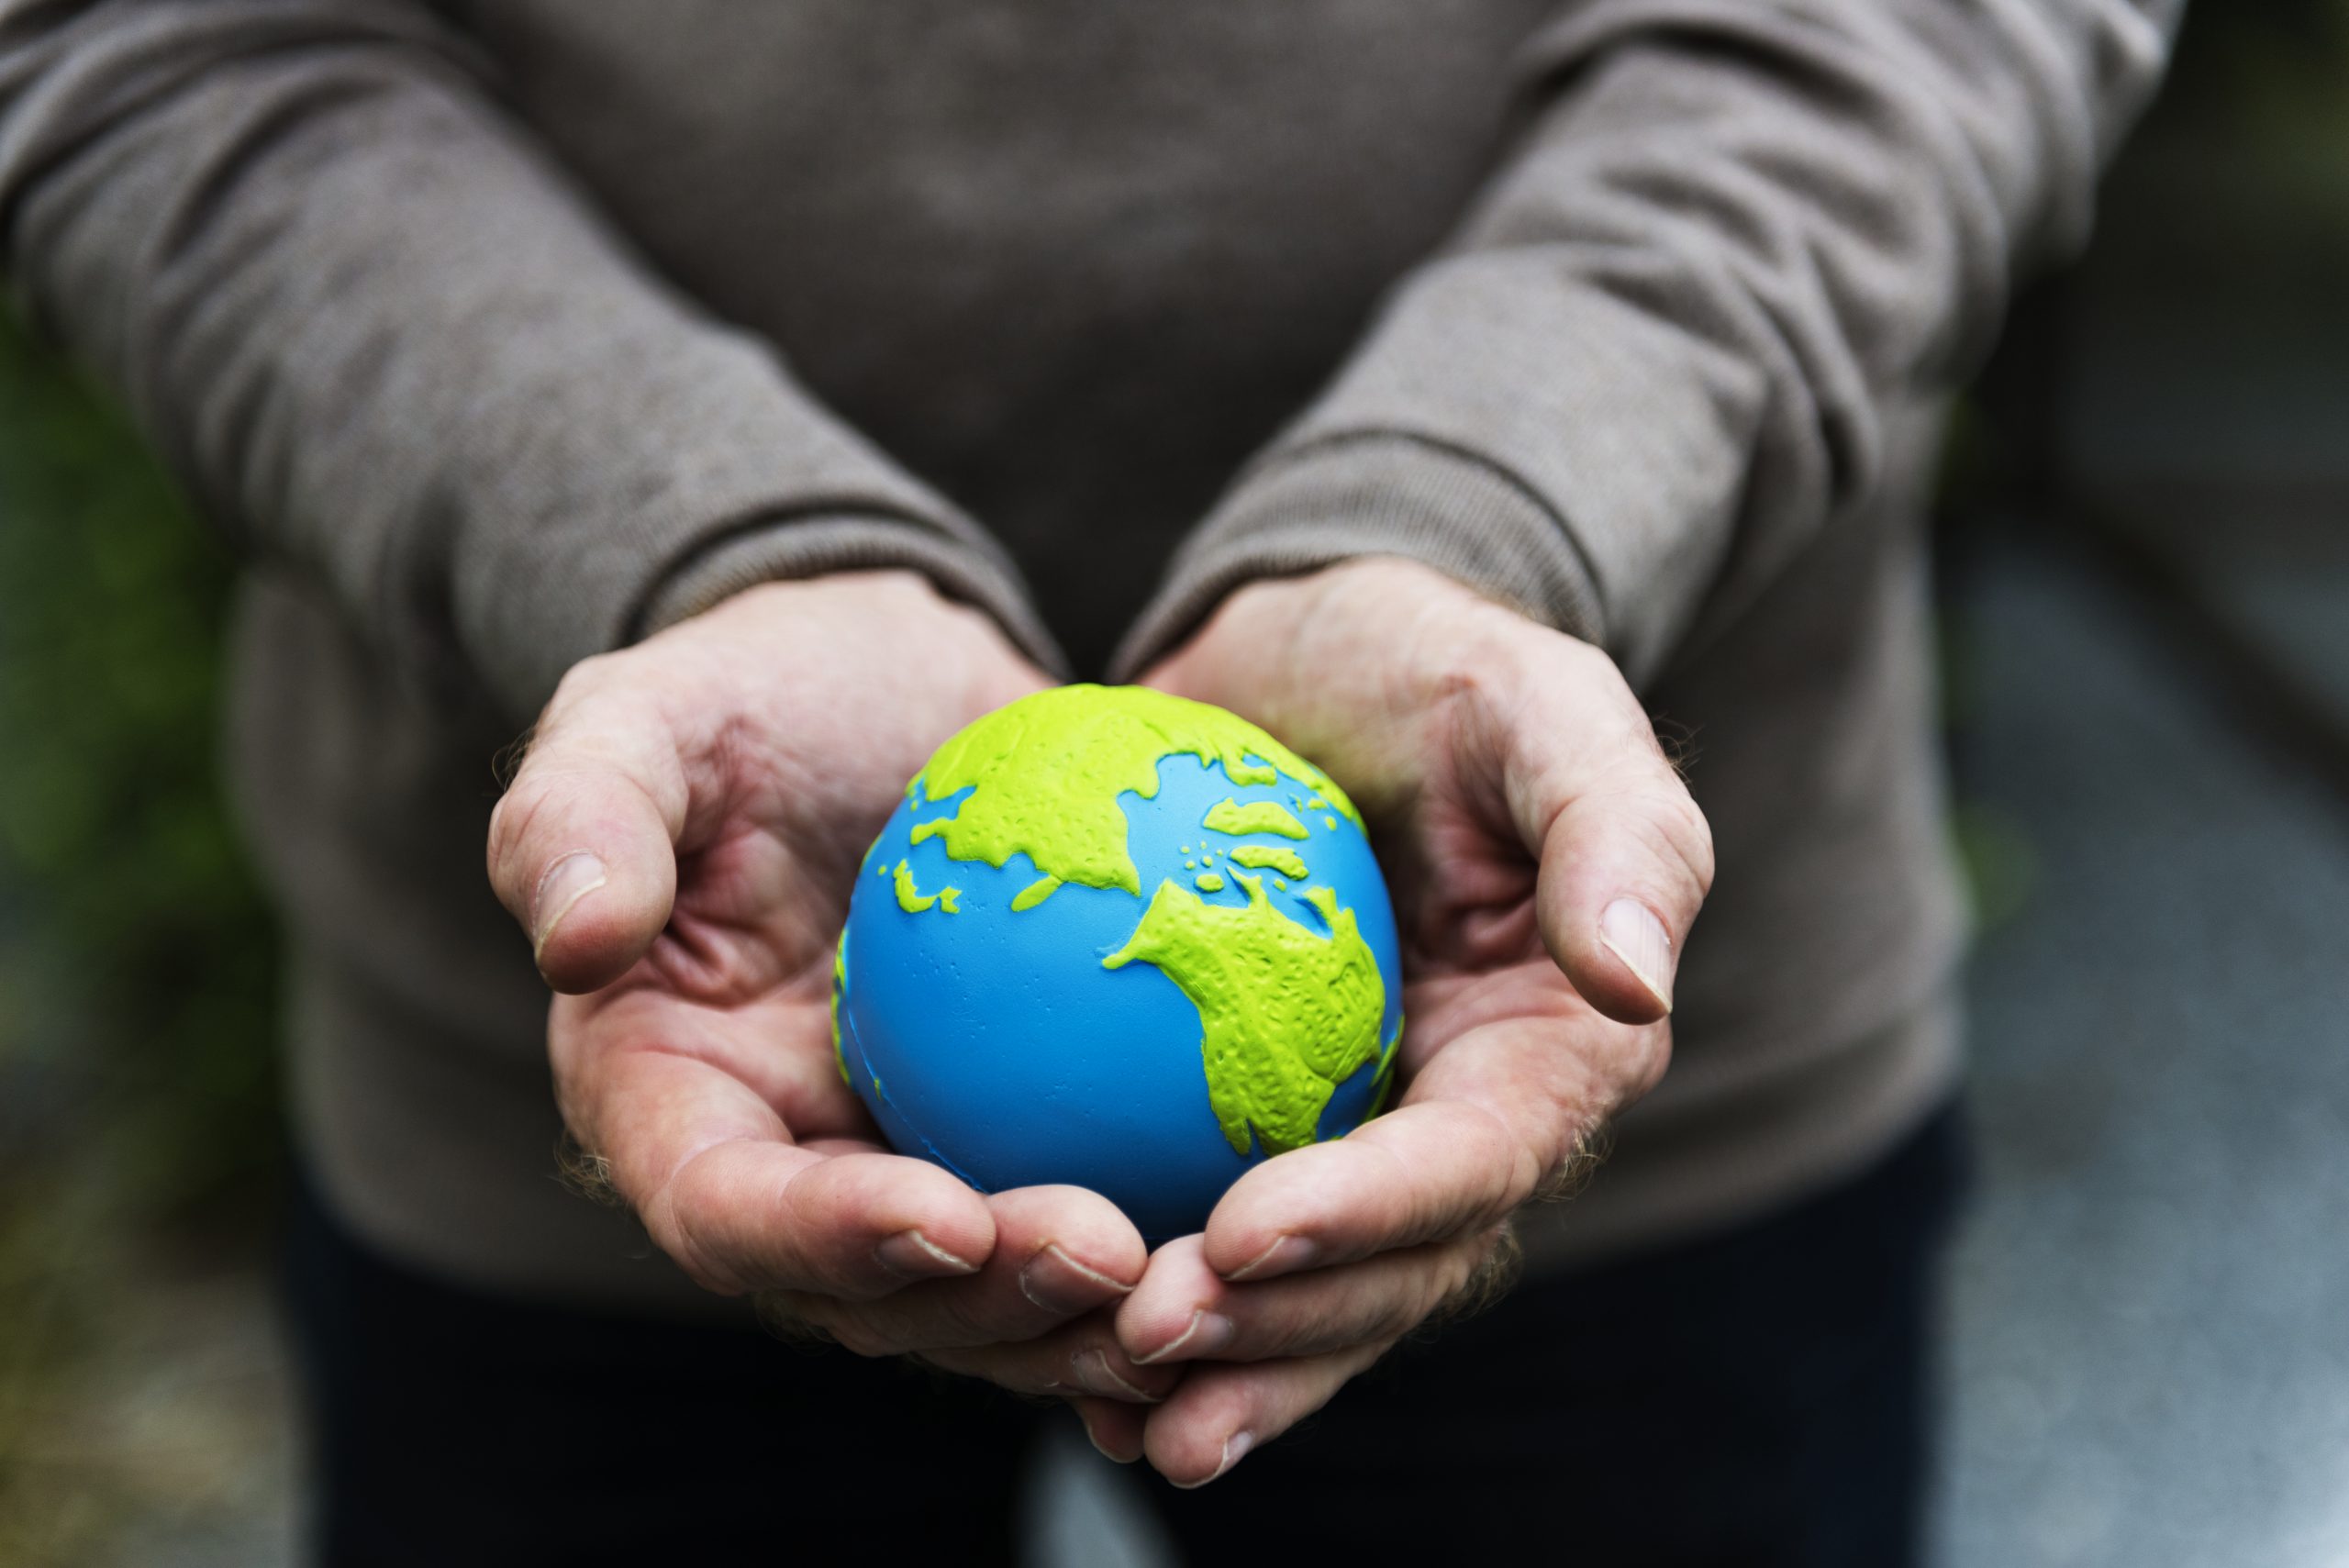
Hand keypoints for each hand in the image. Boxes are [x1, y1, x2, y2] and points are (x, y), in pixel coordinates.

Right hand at [486, 572, 1177, 1408]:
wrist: (892, 688)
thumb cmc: (754, 689)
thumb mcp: (643, 715)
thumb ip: (579, 813)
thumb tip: (572, 937)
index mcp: (670, 1099)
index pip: (725, 1209)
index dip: (826, 1238)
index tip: (947, 1214)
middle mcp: (785, 1164)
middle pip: (874, 1294)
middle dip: (991, 1306)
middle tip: (1120, 1261)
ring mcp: (905, 1164)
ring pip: (992, 1294)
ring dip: (1091, 1316)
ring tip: (1206, 1287)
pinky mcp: (1016, 1138)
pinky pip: (1089, 1214)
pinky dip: (1167, 1251)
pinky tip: (1268, 1241)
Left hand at [1083, 557, 1713, 1483]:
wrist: (1302, 660)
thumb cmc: (1426, 662)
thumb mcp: (1534, 700)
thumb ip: (1611, 832)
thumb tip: (1633, 984)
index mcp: (1553, 1047)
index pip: (1477, 1158)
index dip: (1373, 1212)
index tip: (1246, 1230)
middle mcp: (1461, 1122)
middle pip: (1390, 1267)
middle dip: (1282, 1327)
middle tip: (1146, 1336)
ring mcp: (1355, 1142)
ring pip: (1303, 1294)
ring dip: (1218, 1361)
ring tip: (1105, 1397)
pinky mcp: (1250, 1136)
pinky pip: (1208, 1241)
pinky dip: (1144, 1307)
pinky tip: (1052, 1357)